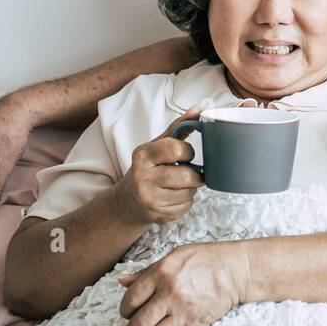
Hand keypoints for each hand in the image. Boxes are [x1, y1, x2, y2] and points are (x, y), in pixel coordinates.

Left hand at [113, 241, 249, 325]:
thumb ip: (146, 271)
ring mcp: (184, 311)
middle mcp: (170, 294)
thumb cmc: (204, 259)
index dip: (124, 309)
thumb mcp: (173, 256)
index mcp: (161, 274)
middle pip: (139, 324)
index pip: (132, 298)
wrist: (236, 269)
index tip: (125, 315)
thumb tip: (121, 281)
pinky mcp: (198, 323)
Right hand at [114, 108, 204, 225]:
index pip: (176, 149)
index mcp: (143, 155)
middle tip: (189, 172)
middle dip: (194, 175)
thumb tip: (198, 109)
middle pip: (187, 176)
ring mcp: (149, 199)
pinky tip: (174, 197)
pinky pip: (186, 207)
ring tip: (179, 185)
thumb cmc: (148, 168)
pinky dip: (186, 202)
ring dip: (191, 189)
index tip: (187, 155)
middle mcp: (143, 177)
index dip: (188, 152)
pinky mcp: (157, 215)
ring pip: (189, 193)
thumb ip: (178, 127)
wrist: (128, 201)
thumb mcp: (156, 146)